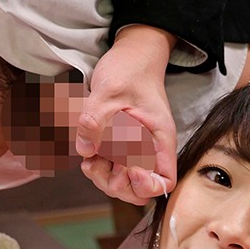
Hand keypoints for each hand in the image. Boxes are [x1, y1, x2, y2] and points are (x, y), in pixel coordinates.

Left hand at [76, 25, 177, 204]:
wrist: (129, 57)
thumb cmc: (130, 70)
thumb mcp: (109, 91)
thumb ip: (95, 121)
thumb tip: (85, 151)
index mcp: (158, 140)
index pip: (164, 181)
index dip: (147, 185)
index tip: (128, 169)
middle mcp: (147, 151)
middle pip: (138, 191)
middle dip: (116, 184)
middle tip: (98, 163)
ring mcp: (132, 151)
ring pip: (120, 183)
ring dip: (102, 177)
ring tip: (89, 158)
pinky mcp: (117, 148)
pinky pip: (108, 169)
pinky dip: (95, 167)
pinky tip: (87, 152)